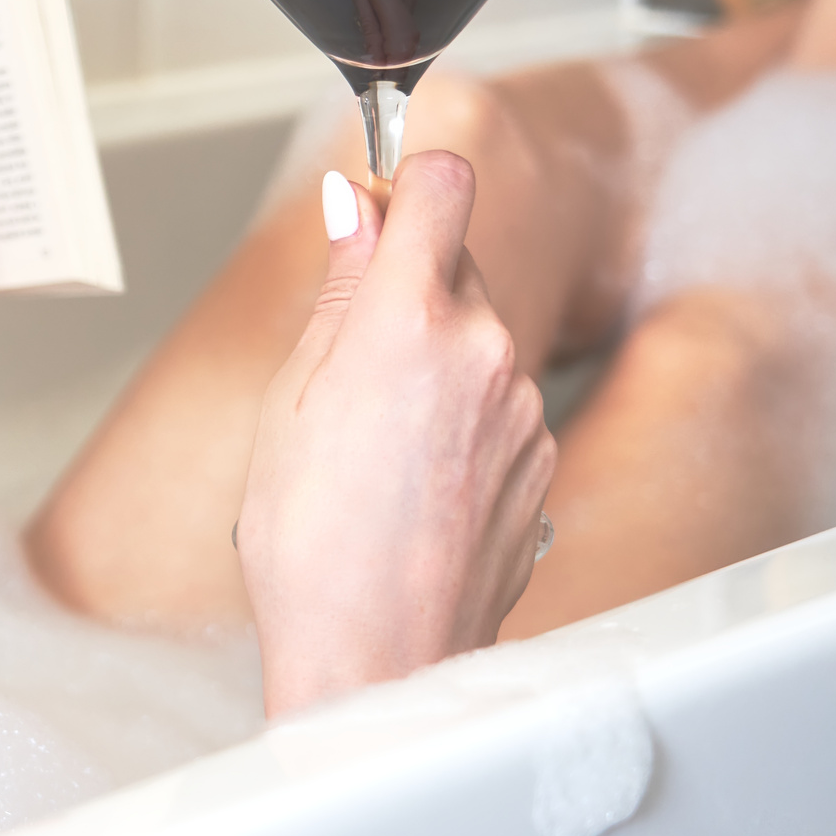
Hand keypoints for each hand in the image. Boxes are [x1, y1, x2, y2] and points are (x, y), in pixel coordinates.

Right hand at [237, 152, 554, 717]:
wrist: (378, 658)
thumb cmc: (311, 541)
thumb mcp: (291, 396)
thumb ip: (339, 288)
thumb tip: (351, 207)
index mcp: (410, 321)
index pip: (444, 182)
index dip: (409, 178)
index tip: (380, 202)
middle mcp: (486, 349)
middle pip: (458, 261)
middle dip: (410, 283)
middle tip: (351, 357)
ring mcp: (525, 406)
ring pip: (480, 334)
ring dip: (438, 354)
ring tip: (378, 440)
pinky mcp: (544, 455)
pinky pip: (502, 397)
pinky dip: (465, 413)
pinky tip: (417, 476)